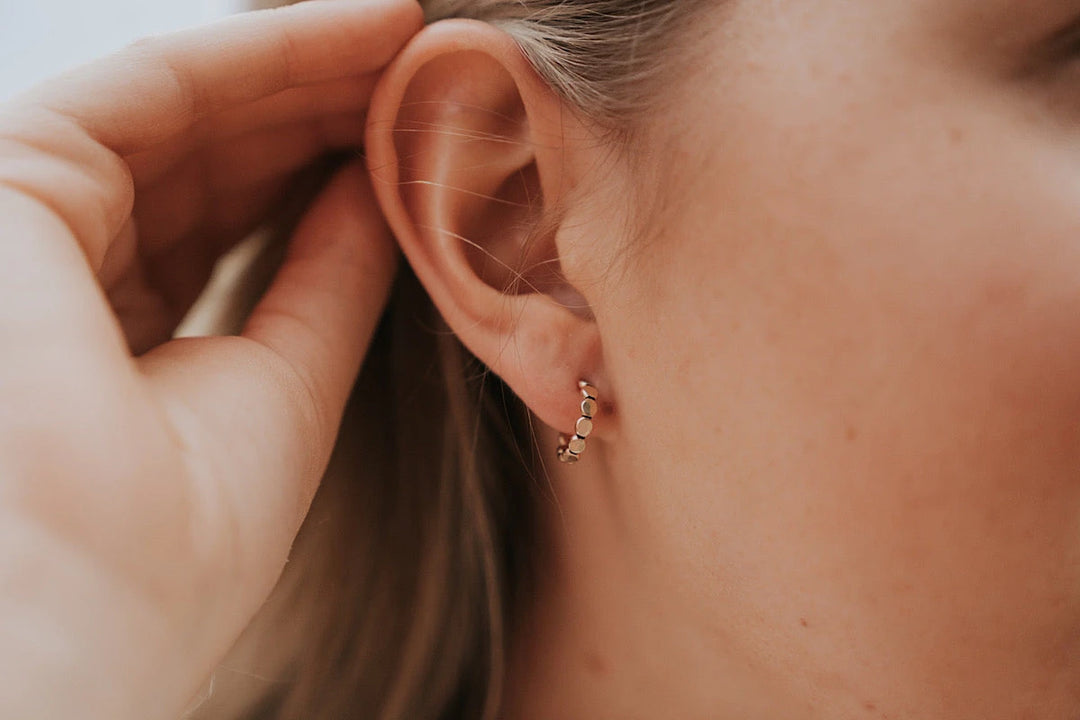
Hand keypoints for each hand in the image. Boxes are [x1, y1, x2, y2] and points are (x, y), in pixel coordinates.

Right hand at [0, 2, 421, 717]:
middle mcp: (68, 277)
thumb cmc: (178, 541)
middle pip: (214, 165)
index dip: (328, 176)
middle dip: (325, 112)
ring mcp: (32, 225)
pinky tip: (361, 34)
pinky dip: (262, 57)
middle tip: (428, 70)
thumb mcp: (288, 388)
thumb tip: (381, 195)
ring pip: (186, 116)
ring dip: (308, 72)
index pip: (231, 230)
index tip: (418, 139)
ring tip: (414, 41)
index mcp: (121, 346)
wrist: (78, 600)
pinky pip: (153, 89)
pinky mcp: (11, 178)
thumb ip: (326, 280)